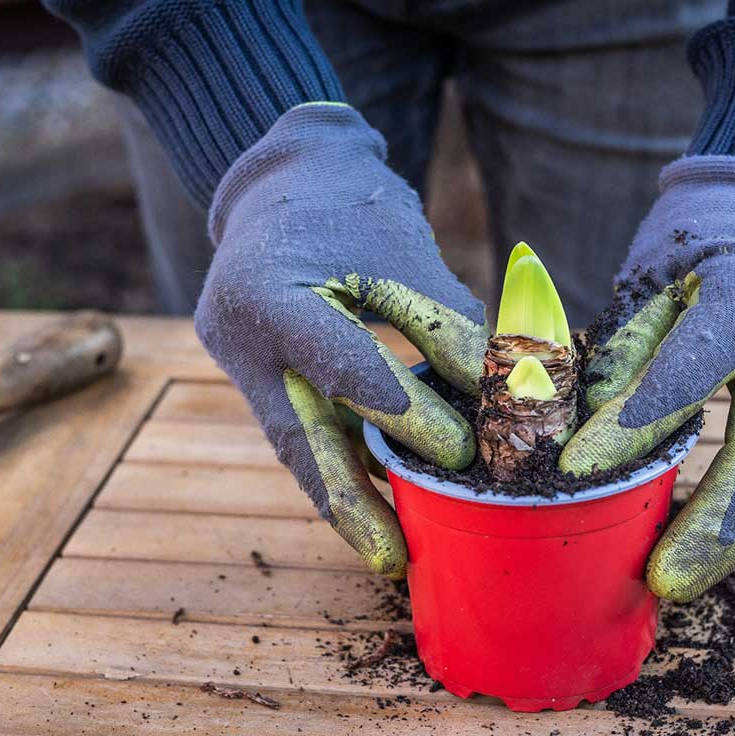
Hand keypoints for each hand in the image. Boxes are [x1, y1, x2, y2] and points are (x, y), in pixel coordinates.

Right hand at [195, 103, 488, 578]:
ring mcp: (237, 360)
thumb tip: (499, 398)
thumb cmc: (350, 203)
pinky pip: (301, 427)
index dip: (402, 412)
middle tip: (393, 559)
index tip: (458, 453)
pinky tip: (376, 499)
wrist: (280, 176)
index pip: (340, 364)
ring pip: (295, 443)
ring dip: (343, 496)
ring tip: (388, 548)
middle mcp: (235, 335)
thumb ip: (444, 323)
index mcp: (266, 290)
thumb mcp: (401, 250)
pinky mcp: (253, 374)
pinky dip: (340, 460)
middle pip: (296, 435)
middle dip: (346, 502)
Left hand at [560, 157, 734, 601]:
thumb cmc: (704, 236)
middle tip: (664, 580)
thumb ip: (629, 344)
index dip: (632, 426)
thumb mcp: (656, 270)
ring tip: (684, 581)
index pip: (686, 373)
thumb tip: (589, 424)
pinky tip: (712, 547)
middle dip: (712, 524)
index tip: (575, 469)